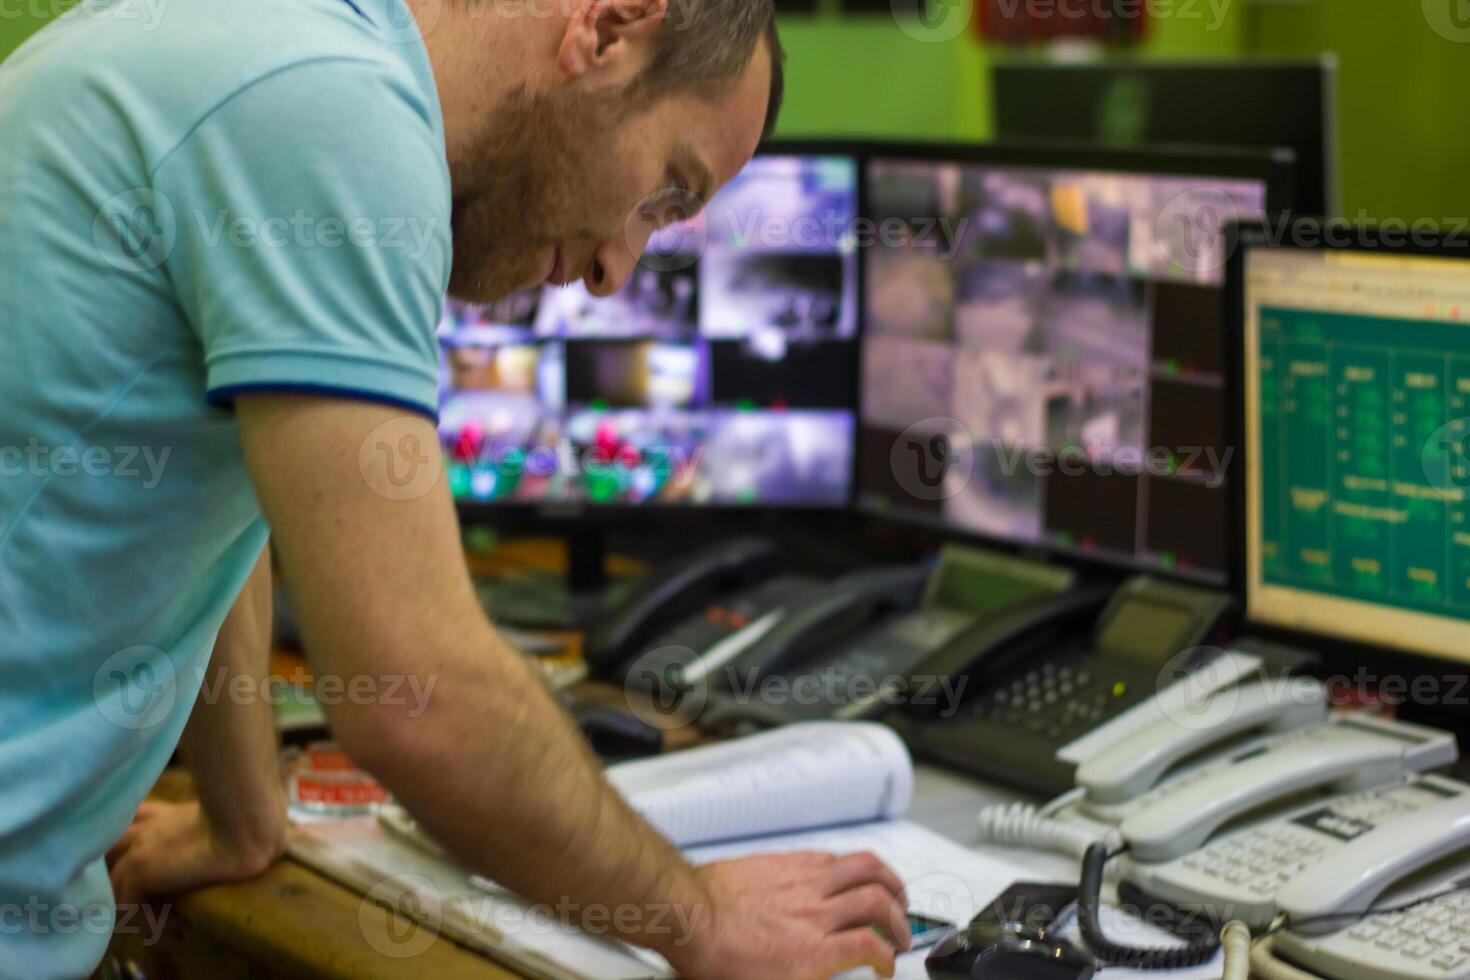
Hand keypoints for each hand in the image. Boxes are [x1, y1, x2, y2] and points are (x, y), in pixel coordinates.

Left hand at [107, 800, 285, 907]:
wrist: (249, 823)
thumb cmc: (255, 817)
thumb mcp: (242, 820)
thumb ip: (238, 823)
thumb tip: (276, 836)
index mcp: (170, 815)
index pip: (136, 820)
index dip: (139, 843)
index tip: (163, 870)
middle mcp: (148, 828)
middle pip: (110, 849)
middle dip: (124, 877)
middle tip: (156, 904)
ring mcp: (140, 849)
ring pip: (114, 884)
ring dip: (141, 909)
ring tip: (172, 923)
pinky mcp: (141, 871)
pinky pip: (129, 907)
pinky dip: (152, 922)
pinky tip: (180, 925)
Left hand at [668, 851, 910, 979]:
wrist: (685, 915)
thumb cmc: (715, 957)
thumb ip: (810, 977)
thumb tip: (826, 974)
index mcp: (813, 953)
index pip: (872, 947)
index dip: (888, 957)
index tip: (885, 962)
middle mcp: (815, 914)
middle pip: (878, 902)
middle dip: (899, 918)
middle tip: (900, 929)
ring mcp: (803, 883)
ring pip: (863, 867)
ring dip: (888, 880)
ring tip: (893, 892)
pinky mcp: (788, 861)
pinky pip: (832, 857)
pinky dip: (851, 865)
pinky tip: (849, 873)